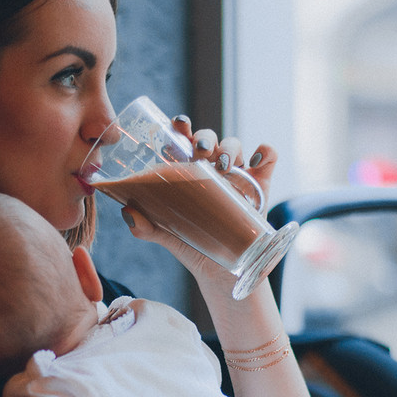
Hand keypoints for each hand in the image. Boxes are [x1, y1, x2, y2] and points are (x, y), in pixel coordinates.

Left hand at [120, 115, 279, 290]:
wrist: (222, 272)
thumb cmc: (193, 246)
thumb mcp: (168, 236)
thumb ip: (147, 227)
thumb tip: (129, 213)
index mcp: (188, 172)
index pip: (185, 139)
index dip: (182, 126)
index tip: (178, 124)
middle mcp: (212, 169)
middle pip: (210, 138)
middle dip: (205, 138)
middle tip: (200, 152)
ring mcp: (238, 176)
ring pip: (236, 145)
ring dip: (230, 147)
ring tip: (223, 166)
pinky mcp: (261, 186)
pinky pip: (268, 159)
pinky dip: (265, 152)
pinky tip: (254, 163)